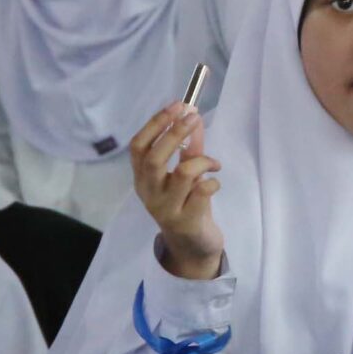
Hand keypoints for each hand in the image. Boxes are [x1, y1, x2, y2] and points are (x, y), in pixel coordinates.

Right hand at [130, 102, 223, 278]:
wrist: (191, 248)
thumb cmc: (186, 205)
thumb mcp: (184, 174)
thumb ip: (189, 146)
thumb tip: (193, 114)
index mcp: (143, 178)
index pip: (138, 146)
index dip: (156, 123)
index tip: (177, 105)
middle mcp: (149, 193)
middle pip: (154, 158)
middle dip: (174, 133)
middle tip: (193, 117)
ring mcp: (166, 209)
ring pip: (182, 173)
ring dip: (202, 161)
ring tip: (213, 163)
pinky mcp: (187, 221)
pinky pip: (202, 191)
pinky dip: (212, 181)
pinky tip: (214, 182)